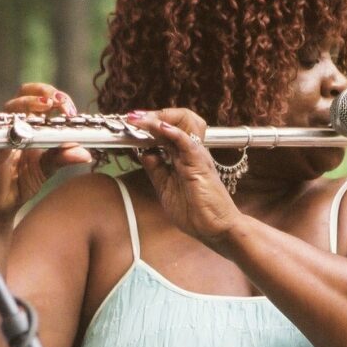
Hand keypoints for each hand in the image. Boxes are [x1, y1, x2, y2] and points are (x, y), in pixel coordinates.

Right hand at [0, 83, 92, 221]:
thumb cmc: (19, 183)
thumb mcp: (46, 169)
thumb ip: (63, 158)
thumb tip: (87, 154)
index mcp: (30, 127)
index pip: (42, 100)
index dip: (58, 99)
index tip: (71, 110)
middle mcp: (15, 126)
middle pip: (25, 92)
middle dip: (46, 93)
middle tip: (62, 103)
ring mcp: (2, 134)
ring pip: (12, 106)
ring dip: (31, 103)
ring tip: (48, 106)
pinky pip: (3, 134)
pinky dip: (15, 130)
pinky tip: (27, 132)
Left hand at [127, 108, 239, 244]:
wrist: (215, 228)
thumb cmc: (196, 212)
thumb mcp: (166, 188)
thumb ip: (156, 170)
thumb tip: (144, 153)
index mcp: (182, 157)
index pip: (165, 132)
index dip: (148, 126)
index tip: (131, 124)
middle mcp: (190, 152)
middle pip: (172, 122)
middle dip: (150, 117)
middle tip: (132, 118)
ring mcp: (195, 155)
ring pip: (179, 126)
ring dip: (157, 120)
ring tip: (139, 119)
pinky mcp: (199, 163)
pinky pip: (186, 141)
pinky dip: (172, 132)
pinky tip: (159, 127)